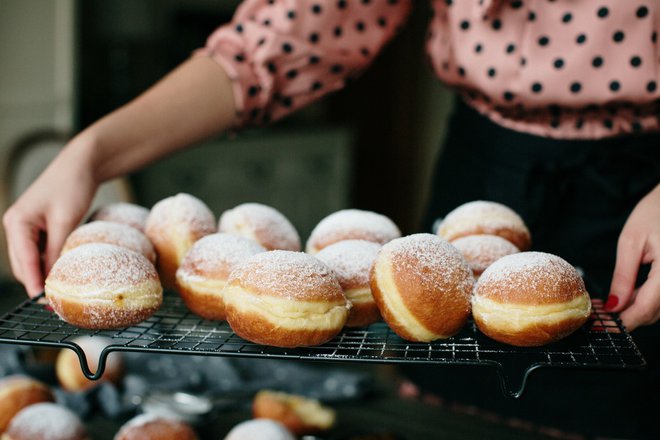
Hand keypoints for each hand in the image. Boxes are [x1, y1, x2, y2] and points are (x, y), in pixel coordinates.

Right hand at [3, 138, 97, 296]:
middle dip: (36, 282)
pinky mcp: (38, 226)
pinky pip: (40, 251)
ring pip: (30, 259)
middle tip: (54, 302)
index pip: (23, 262)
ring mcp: (26, 226)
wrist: (81, 164)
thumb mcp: (66, 220)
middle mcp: (16, 226)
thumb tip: (53, 276)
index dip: (34, 284)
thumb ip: (56, 249)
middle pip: (22, 264)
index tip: (44, 302)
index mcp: (17, 223)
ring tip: (59, 291)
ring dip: (42, 273)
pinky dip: (48, 261)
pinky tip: (61, 271)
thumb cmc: (72, 186)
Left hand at [607, 183, 659, 330]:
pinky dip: (646, 301)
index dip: (623, 321)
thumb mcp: (632, 242)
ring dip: (636, 310)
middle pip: (654, 312)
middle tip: (599, 315)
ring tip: (609, 304)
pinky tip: (628, 295)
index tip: (602, 326)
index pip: (646, 308)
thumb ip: (624, 277)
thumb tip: (614, 306)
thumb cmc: (656, 212)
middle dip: (626, 317)